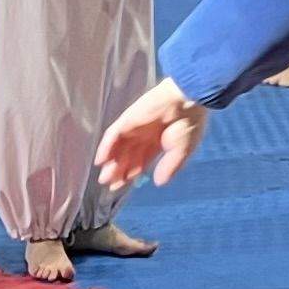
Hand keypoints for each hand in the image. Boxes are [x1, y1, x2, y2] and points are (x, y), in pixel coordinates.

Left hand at [94, 80, 208, 193]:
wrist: (186, 101)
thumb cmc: (188, 124)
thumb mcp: (182, 151)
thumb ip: (169, 167)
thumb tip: (159, 182)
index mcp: (159, 141)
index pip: (141, 159)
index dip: (132, 173)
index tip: (122, 187)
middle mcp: (145, 134)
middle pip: (128, 155)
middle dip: (119, 171)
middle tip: (109, 186)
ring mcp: (135, 127)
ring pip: (118, 147)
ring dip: (111, 162)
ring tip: (104, 179)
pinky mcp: (127, 119)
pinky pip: (113, 135)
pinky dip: (105, 148)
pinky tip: (100, 161)